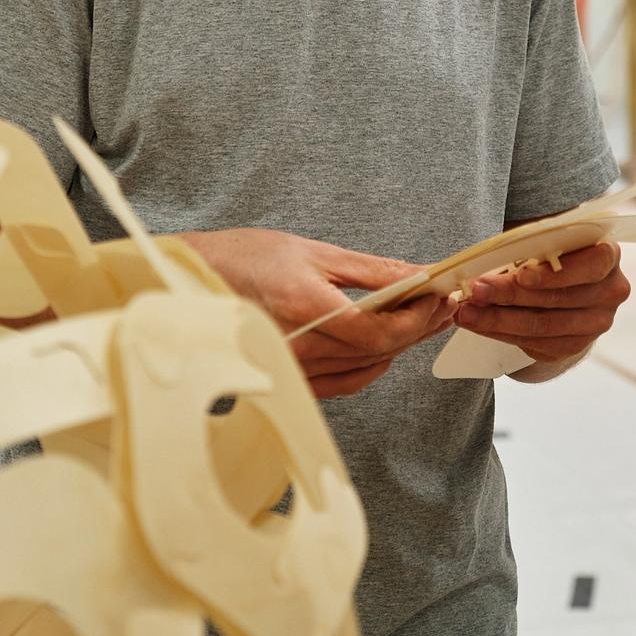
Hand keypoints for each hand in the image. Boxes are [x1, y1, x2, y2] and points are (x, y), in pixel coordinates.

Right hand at [182, 228, 454, 398]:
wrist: (191, 282)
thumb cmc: (244, 258)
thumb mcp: (311, 252)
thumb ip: (370, 271)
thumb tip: (418, 274)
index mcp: (307, 308)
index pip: (380, 330)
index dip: (419, 318)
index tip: (442, 296)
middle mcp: (301, 348)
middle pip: (380, 350)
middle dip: (419, 327)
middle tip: (444, 303)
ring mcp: (293, 371)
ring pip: (367, 367)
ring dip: (400, 344)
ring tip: (422, 317)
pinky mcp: (290, 382)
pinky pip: (344, 383)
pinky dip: (371, 366)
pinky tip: (384, 347)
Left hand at [452, 240, 630, 374]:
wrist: (567, 282)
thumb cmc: (554, 249)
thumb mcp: (549, 237)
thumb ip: (532, 242)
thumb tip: (488, 254)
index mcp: (608, 256)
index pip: (590, 266)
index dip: (555, 274)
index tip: (521, 275)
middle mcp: (610, 292)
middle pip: (557, 299)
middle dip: (509, 295)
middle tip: (475, 290)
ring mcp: (595, 324)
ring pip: (541, 326)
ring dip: (497, 319)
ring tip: (466, 312)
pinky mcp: (574, 346)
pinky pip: (534, 344)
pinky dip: (500, 333)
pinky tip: (478, 323)